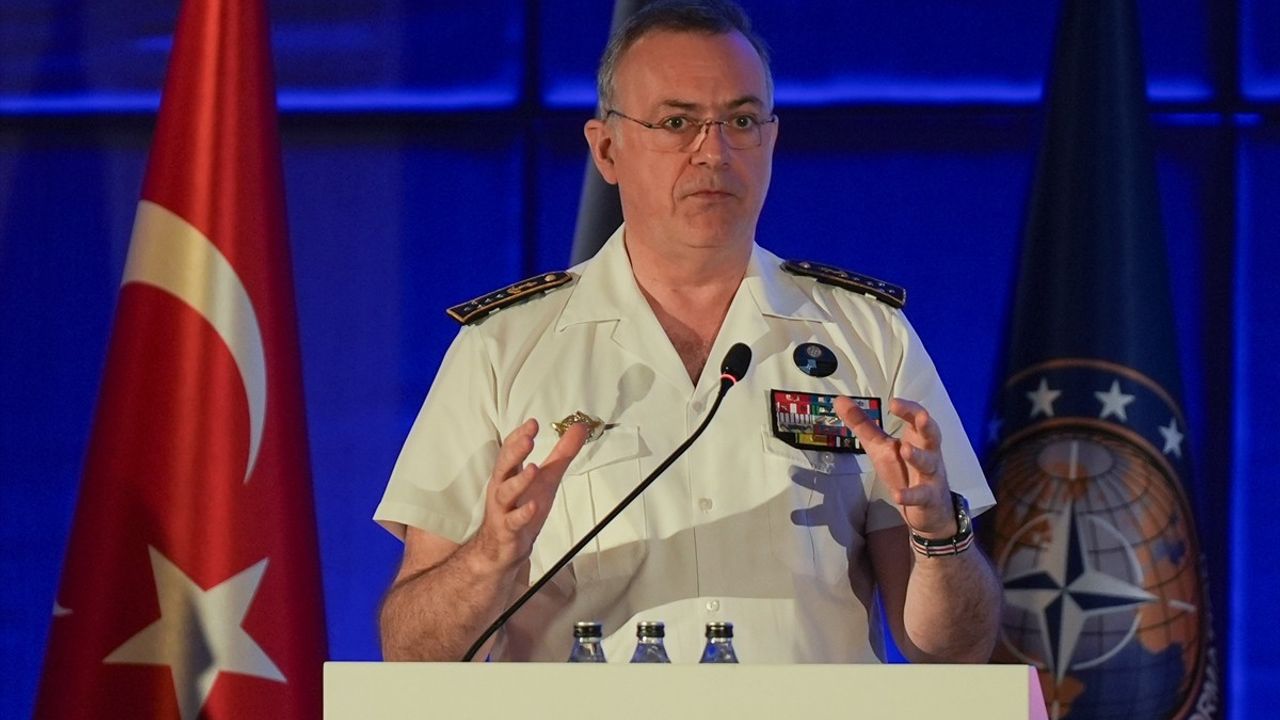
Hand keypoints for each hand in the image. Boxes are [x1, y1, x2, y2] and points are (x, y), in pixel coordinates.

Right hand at [471, 419, 590, 569]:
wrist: (503, 547)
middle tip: (528, 439)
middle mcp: (502, 488)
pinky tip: (533, 506)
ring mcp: (503, 510)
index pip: (510, 450)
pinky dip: (522, 514)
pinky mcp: (508, 530)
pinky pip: (513, 522)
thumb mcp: (547, 478)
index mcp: (510, 474)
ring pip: (505, 494)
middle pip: (504, 467)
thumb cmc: (522, 507)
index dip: (519, 436)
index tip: (532, 423)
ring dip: (519, 481)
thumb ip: (562, 453)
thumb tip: (579, 427)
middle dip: (515, 452)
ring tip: (533, 468)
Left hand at [834, 397, 955, 537]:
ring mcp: (929, 475)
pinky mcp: (927, 497)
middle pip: (932, 435)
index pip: (917, 418)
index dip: (909, 409)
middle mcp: (927, 452)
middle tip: (921, 416)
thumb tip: (839, 400)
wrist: (927, 507)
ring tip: (906, 450)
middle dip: (927, 425)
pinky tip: (898, 495)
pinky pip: (920, 495)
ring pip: (928, 463)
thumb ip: (862, 424)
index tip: (894, 403)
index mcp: (916, 437)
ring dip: (919, 456)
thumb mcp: (880, 446)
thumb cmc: (904, 470)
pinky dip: (910, 495)